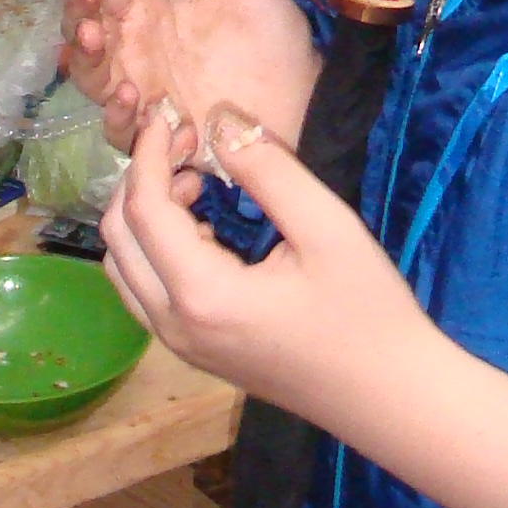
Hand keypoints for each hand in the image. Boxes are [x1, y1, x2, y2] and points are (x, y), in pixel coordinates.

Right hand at [61, 0, 320, 151]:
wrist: (305, 97)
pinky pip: (119, 130)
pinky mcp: (155, 132)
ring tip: (96, 37)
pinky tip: (132, 95)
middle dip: (79, 7)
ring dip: (84, 56)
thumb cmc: (271, 35)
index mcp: (150, 5)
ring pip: (90, 76)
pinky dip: (118, 115)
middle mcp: (135, 47)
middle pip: (85, 26)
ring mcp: (141, 91)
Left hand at [103, 105, 507, 507]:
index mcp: (201, 295)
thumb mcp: (326, 227)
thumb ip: (268, 168)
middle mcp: (174, 326)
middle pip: (118, 236)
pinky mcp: (193, 353)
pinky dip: (155, 247)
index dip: (150, 153)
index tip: (171, 112)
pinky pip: (145, 290)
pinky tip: (206, 226)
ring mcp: (179, 346)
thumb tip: (220, 117)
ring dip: (145, 215)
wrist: (389, 396)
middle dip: (142, 179)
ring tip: (200, 183)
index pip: (144, 208)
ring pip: (124, 266)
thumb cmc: (368, 312)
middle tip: (193, 146)